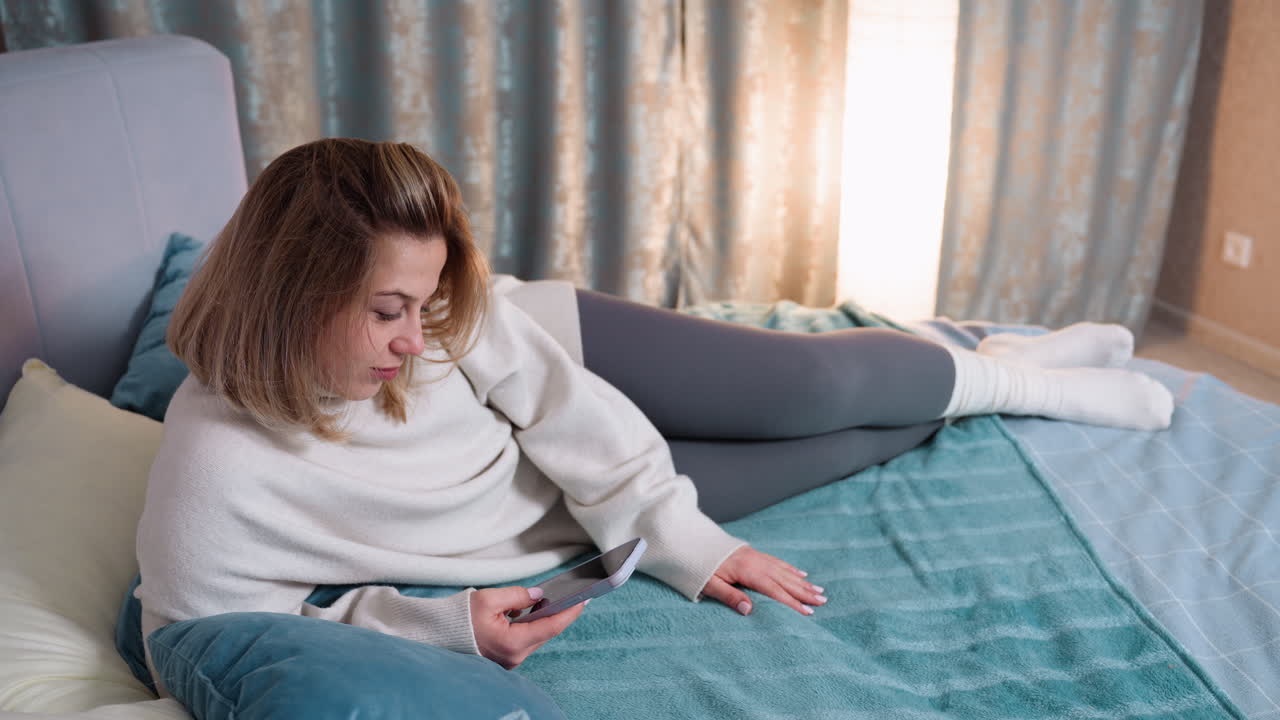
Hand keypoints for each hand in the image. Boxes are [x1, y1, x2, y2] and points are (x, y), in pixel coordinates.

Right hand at [470, 586, 585, 668]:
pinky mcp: (506, 657)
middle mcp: (514, 656)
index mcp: (512, 643)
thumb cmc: (460, 619)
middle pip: (545, 632)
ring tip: (551, 599)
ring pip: (536, 636)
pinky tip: (530, 609)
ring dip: (543, 618)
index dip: (570, 612)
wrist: (439, 635)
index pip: (550, 627)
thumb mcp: (489, 599)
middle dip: (558, 613)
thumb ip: (518, 595)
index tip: (584, 600)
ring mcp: (510, 659)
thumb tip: (539, 596)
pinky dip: (530, 624)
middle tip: (572, 595)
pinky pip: (525, 639)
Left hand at [702, 546, 826, 615]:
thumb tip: (749, 610)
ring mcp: (756, 556)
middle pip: (784, 580)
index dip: (792, 603)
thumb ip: (729, 597)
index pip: (774, 590)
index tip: (808, 613)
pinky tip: (800, 573)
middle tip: (823, 601)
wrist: (690, 539)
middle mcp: (756, 562)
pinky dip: (790, 568)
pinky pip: (777, 561)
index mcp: (747, 572)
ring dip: (802, 581)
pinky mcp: (753, 553)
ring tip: (818, 590)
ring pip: (784, 570)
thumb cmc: (697, 566)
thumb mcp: (708, 584)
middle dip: (804, 592)